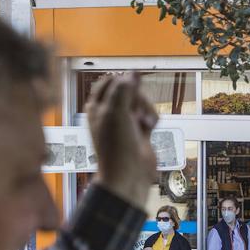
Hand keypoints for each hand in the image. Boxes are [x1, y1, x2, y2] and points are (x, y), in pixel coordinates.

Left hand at [86, 73, 157, 209]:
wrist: (129, 175)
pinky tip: (151, 127)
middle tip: (137, 110)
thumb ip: (123, 90)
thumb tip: (133, 74)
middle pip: (128, 90)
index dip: (121, 82)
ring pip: (141, 101)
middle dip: (137, 97)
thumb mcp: (115, 112)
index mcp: (97, 107)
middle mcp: (110, 113)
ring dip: (147, 108)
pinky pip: (150, 115)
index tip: (130, 87)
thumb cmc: (116, 147)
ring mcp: (126, 122)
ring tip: (146, 122)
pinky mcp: (140, 130)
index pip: (108, 82)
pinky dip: (152, 119)